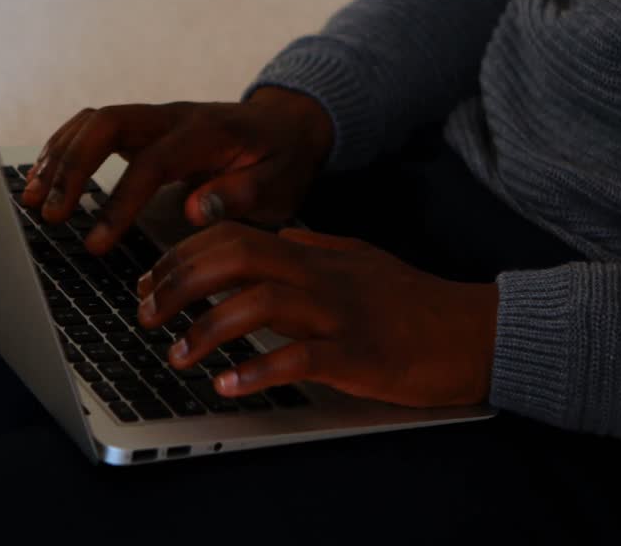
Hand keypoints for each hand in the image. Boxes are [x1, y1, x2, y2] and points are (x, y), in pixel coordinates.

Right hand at [22, 88, 332, 254]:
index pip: (151, 162)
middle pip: (108, 123)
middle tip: (50, 213)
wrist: (288, 126)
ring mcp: (155, 118)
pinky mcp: (143, 127)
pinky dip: (64, 150)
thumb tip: (194, 210)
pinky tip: (44, 180)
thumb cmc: (282, 159)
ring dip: (59, 157)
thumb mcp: (279, 182)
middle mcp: (174, 117)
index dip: (119, 202)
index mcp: (207, 132)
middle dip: (73, 167)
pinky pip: (94, 128)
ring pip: (94, 121)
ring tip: (33, 200)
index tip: (96, 243)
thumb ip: (241, 194)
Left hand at [137, 222, 499, 407]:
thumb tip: (272, 237)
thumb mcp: (357, 260)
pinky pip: (300, 357)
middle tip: (146, 314)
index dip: (181, 255)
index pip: (234, 236)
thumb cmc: (413, 301)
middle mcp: (320, 275)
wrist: (474, 331)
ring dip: (208, 329)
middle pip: (236, 256)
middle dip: (180, 281)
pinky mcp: (358, 355)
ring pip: (260, 302)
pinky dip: (258, 371)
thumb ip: (312, 247)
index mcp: (314, 254)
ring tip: (179, 356)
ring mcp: (339, 313)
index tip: (148, 282)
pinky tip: (228, 385)